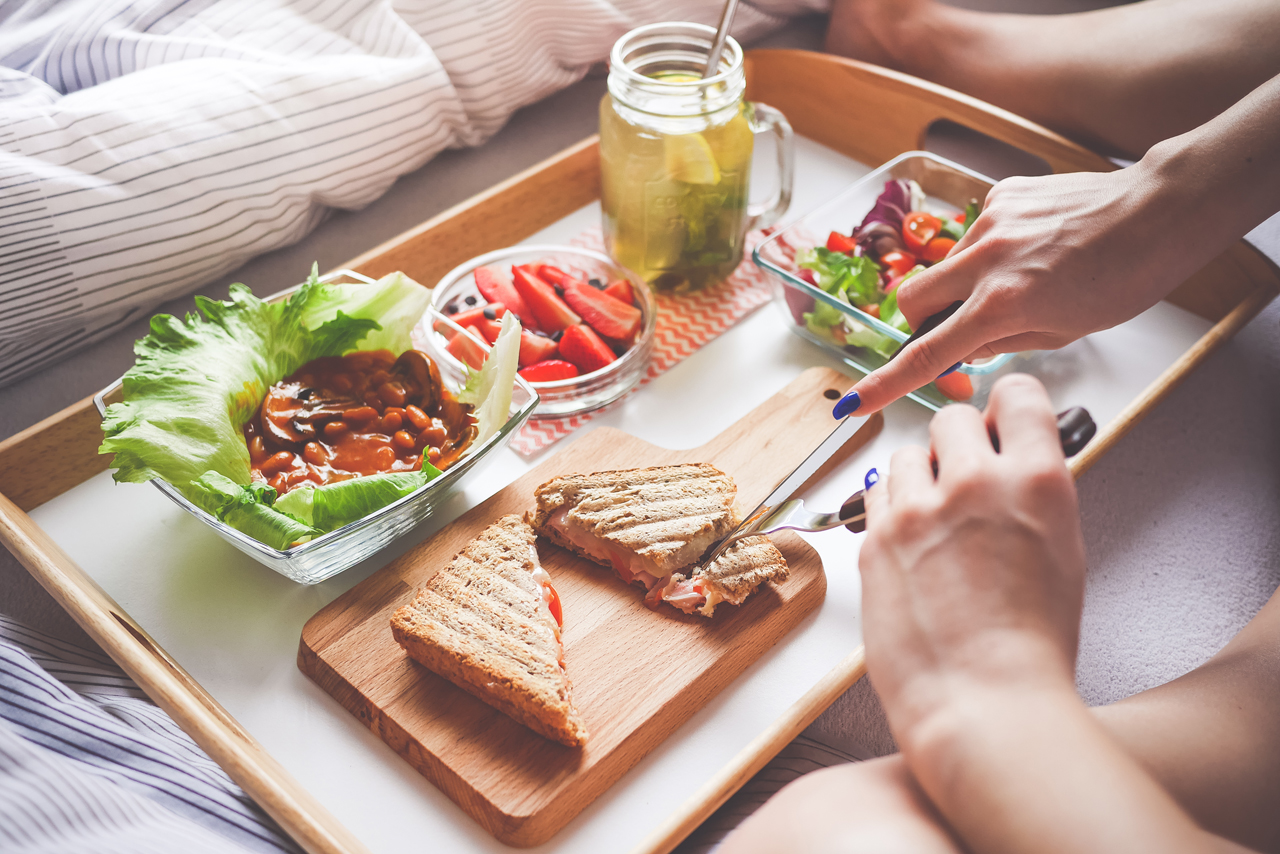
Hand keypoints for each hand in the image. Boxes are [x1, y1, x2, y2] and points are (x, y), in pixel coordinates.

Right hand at [846, 162, 1194, 413]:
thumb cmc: (1125, 276)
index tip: (856, 401)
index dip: (888, 383)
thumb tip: (964, 345)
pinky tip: (1035, 247)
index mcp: (1003, 304)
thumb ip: (1002, 340)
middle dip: (920, 319)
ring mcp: (990, 223)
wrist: (1158, 211)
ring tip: (1022, 278)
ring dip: (964, 282)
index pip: (928, 353)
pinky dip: (993, 249)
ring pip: (945, 265)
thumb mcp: (1062, 331)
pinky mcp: (1001, 195)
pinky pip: (975, 233)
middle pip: (910, 299)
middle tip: (955, 327)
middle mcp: (986, 261)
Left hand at [859, 374, 1086, 746]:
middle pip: (953, 418)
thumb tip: (1013, 467)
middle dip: (959, 442)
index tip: (1001, 421)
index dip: (1008, 406)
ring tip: (936, 522)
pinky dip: (890, 505)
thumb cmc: (1030, 647)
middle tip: (965, 479)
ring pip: (909, 452)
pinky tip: (909, 540)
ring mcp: (919, 508)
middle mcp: (977, 482)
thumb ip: (1033, 497)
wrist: (983, 703)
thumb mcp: (1061, 554)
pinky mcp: (876, 537)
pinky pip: (876, 491)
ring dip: (921, 475)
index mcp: (1038, 482)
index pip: (1018, 394)